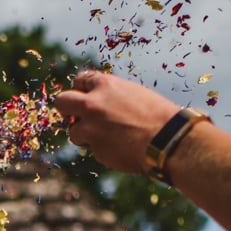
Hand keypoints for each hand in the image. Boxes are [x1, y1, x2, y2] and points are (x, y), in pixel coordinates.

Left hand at [48, 70, 182, 176]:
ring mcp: (91, 129)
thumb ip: (111, 96)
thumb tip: (96, 103)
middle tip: (76, 116)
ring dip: (84, 134)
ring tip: (108, 135)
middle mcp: (92, 105)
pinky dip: (102, 148)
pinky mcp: (96, 150)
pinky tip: (121, 147)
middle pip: (62, 102)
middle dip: (67, 109)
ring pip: (73, 131)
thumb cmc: (158, 115)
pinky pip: (92, 148)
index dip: (82, 89)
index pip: (80, 80)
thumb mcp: (133, 94)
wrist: (168, 139)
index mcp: (105, 85)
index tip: (84, 96)